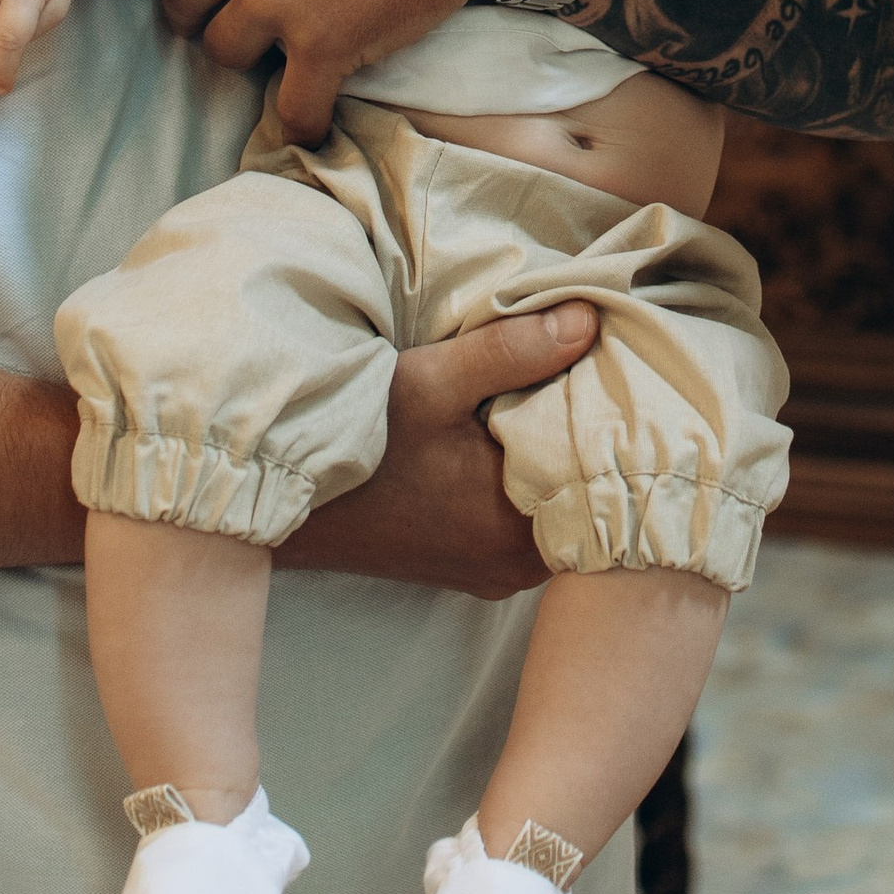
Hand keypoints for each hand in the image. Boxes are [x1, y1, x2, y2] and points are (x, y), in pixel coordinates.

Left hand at [96, 0, 538, 144]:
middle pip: (180, 0)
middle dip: (198, 5)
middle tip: (228, 3)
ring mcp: (279, 3)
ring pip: (222, 51)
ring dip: (244, 50)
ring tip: (274, 42)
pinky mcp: (326, 48)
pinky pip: (290, 106)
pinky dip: (298, 115)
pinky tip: (309, 111)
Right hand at [279, 297, 598, 597]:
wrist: (289, 506)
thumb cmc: (359, 446)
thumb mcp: (432, 383)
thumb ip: (513, 351)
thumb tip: (589, 320)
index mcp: (519, 529)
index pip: (598, 466)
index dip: (604, 411)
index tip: (601, 366)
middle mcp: (519, 567)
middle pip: (582, 489)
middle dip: (583, 432)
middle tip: (581, 373)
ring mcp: (498, 573)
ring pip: (558, 506)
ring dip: (555, 456)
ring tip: (548, 400)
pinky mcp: (478, 568)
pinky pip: (530, 522)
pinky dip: (530, 481)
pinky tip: (513, 440)